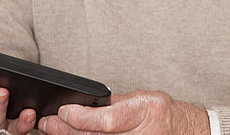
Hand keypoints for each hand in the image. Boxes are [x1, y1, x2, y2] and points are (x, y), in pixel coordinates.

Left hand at [38, 90, 209, 134]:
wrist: (182, 132)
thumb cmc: (163, 113)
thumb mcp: (143, 98)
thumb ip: (115, 104)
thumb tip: (84, 104)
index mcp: (145, 113)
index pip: (106, 120)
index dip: (81, 117)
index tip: (63, 111)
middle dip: (66, 131)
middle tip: (47, 123)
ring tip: (52, 132)